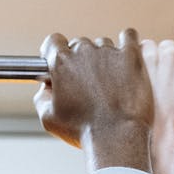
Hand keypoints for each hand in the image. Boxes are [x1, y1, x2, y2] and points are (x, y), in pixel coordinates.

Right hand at [33, 29, 153, 172]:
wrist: (117, 137)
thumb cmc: (83, 131)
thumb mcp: (49, 118)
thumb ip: (41, 97)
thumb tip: (46, 87)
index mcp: (62, 62)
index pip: (53, 41)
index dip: (54, 51)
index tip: (59, 59)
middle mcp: (84, 51)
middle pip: (79, 44)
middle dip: (81, 59)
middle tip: (87, 80)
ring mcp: (109, 52)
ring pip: (103, 44)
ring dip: (104, 56)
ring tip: (110, 79)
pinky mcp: (132, 56)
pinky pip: (128, 36)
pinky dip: (126, 43)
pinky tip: (125, 56)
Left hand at [142, 36, 173, 173]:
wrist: (155, 140)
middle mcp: (168, 54)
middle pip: (171, 47)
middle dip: (171, 62)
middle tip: (169, 87)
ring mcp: (146, 59)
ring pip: (151, 48)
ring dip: (153, 61)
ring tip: (154, 87)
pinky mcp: (127, 66)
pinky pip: (131, 55)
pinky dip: (135, 66)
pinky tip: (139, 85)